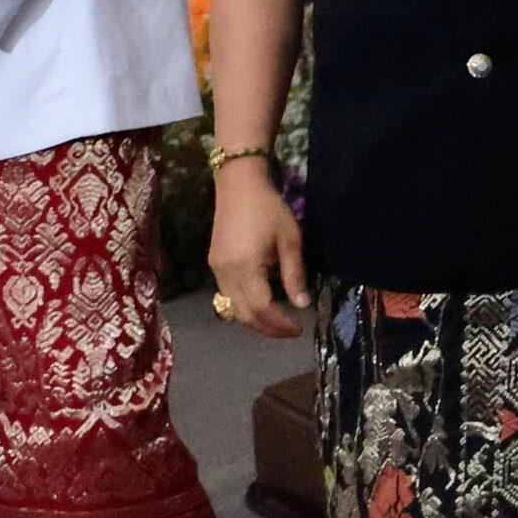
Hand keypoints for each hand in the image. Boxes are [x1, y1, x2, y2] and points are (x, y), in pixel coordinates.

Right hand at [208, 165, 309, 337]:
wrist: (238, 185)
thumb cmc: (269, 208)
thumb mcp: (290, 239)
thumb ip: (294, 273)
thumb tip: (303, 304)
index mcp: (245, 267)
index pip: (261, 307)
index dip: (279, 323)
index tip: (299, 328)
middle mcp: (225, 273)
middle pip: (243, 314)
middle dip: (267, 328)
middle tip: (290, 332)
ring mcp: (216, 270)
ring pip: (232, 308)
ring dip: (254, 320)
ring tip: (279, 322)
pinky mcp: (214, 264)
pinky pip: (227, 295)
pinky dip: (244, 306)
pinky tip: (262, 304)